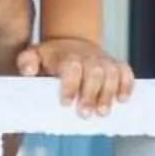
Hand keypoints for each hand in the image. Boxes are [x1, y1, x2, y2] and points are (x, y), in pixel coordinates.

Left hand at [18, 34, 135, 116]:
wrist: (71, 42)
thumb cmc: (51, 56)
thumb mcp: (34, 55)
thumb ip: (27, 62)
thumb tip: (29, 71)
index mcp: (67, 56)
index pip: (71, 67)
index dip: (70, 85)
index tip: (65, 102)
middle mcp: (88, 57)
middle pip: (95, 72)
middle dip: (91, 94)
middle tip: (84, 113)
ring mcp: (104, 60)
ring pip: (112, 73)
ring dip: (109, 93)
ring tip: (103, 112)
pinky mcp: (115, 65)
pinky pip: (126, 72)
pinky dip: (127, 84)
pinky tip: (123, 99)